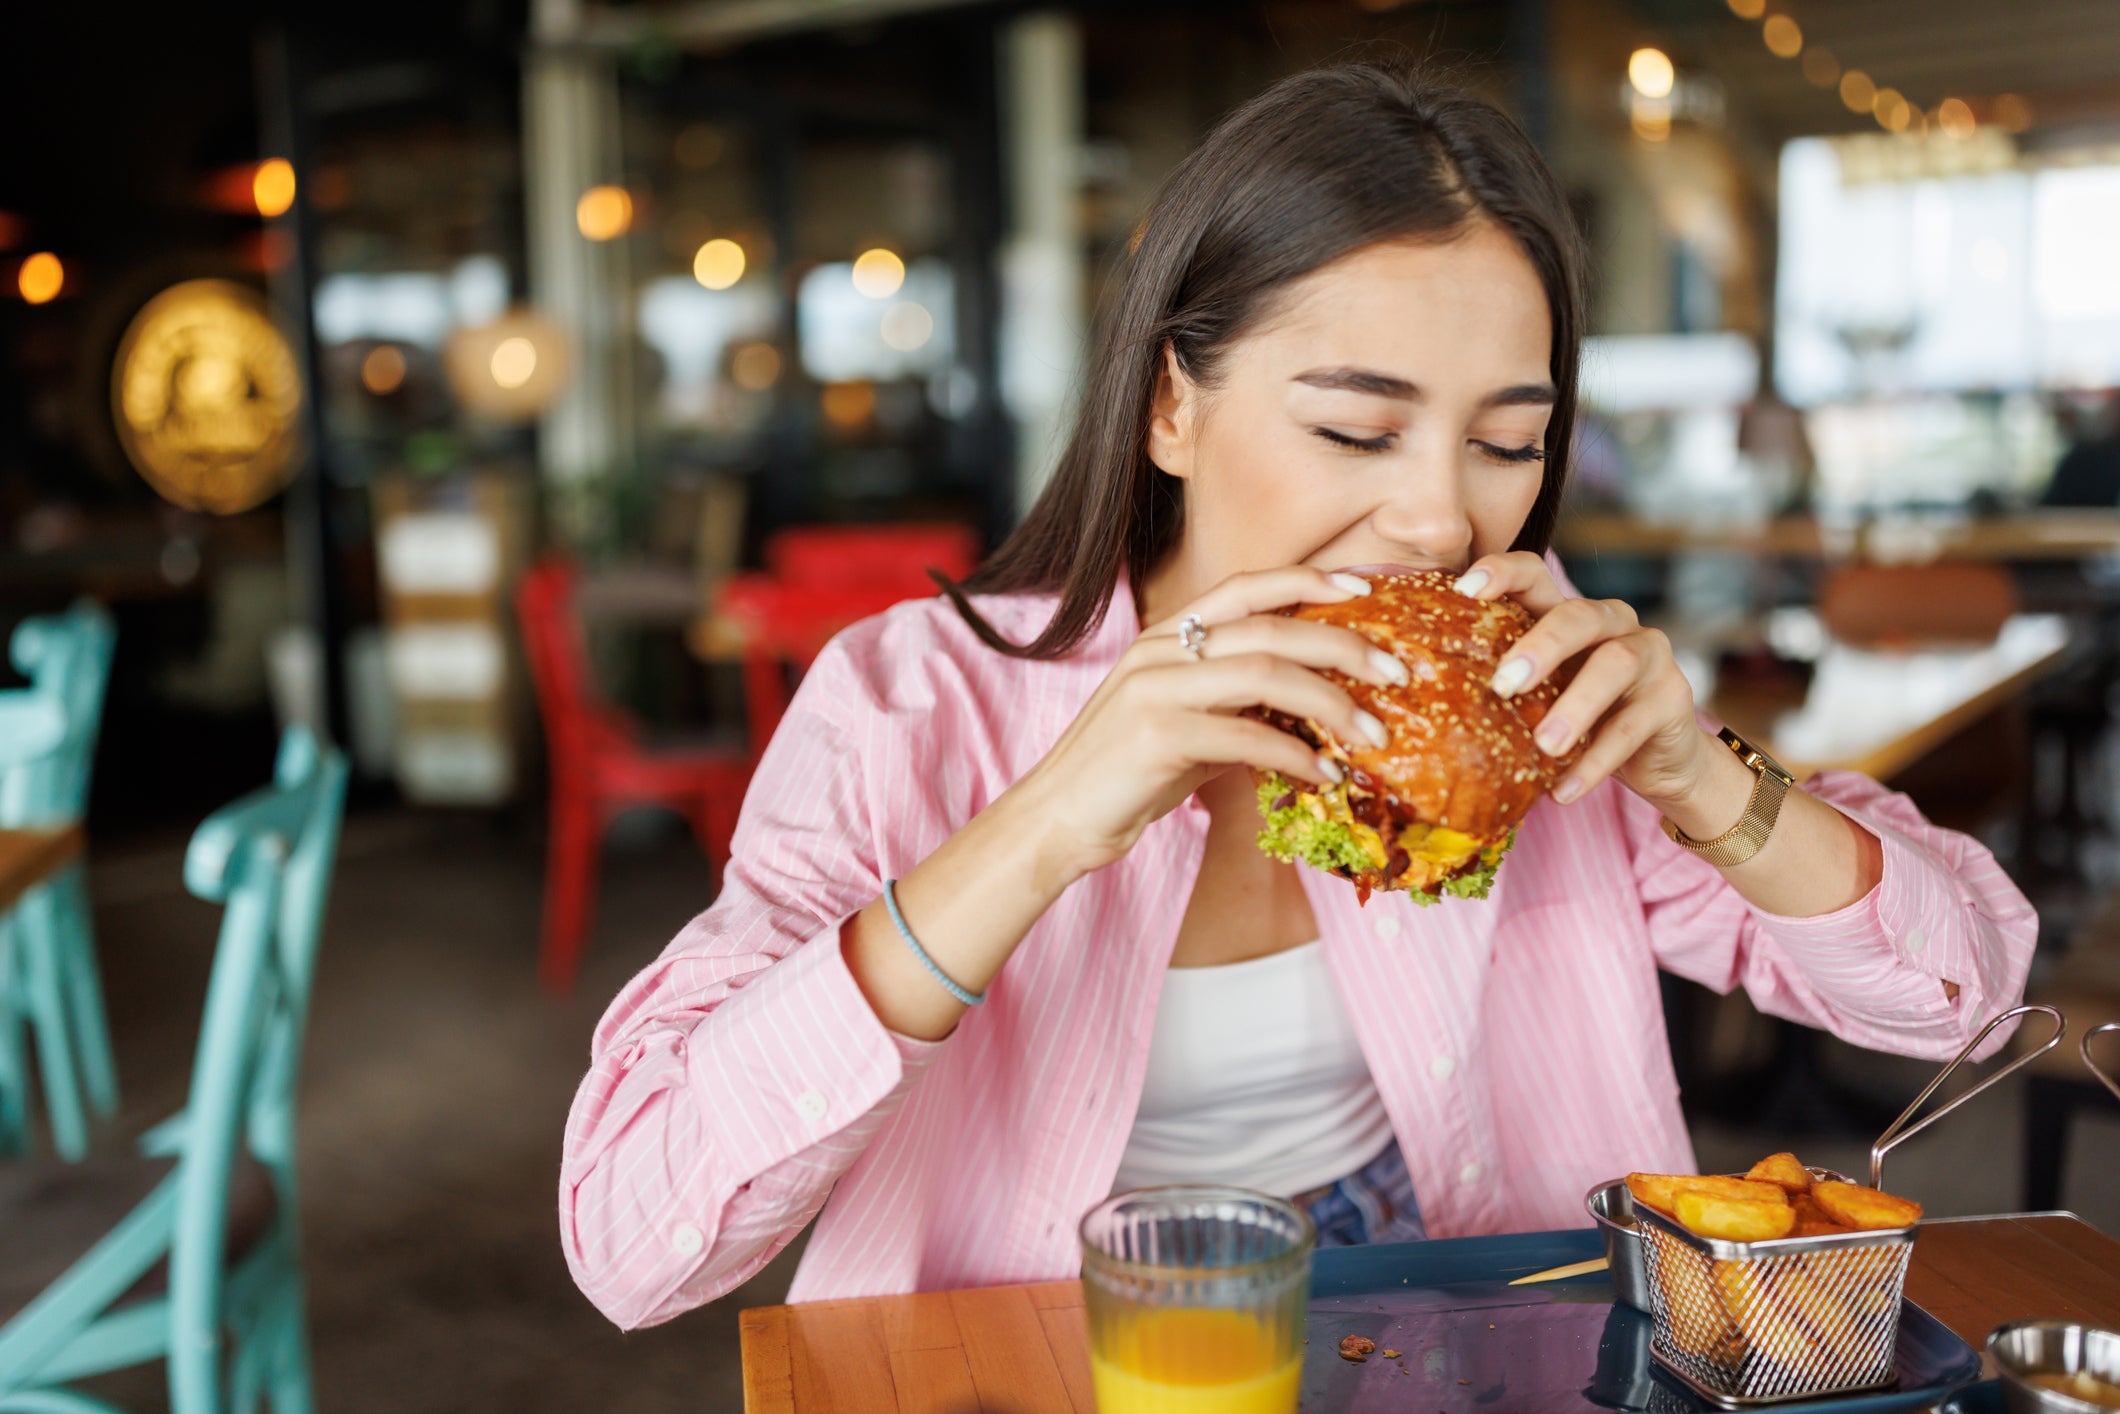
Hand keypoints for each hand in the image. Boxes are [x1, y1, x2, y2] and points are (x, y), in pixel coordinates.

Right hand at [1011, 566, 1408, 879]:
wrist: (1055, 819)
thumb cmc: (1126, 776)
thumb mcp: (1188, 725)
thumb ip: (1239, 706)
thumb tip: (1312, 713)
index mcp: (1167, 636)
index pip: (1247, 586)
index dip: (1309, 579)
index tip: (1366, 587)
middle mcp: (1160, 650)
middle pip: (1272, 627)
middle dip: (1346, 645)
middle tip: (1398, 672)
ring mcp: (1155, 688)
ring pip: (1267, 674)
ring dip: (1334, 704)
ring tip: (1375, 735)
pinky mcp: (1156, 736)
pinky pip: (1247, 736)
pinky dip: (1298, 756)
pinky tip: (1325, 776)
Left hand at [1454, 552, 1716, 811]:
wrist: (1659, 759)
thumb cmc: (1581, 719)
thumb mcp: (1540, 696)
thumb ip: (1501, 685)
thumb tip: (1413, 698)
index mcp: (1570, 613)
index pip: (1537, 574)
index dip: (1502, 573)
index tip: (1463, 589)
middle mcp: (1614, 622)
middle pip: (1578, 616)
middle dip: (1540, 646)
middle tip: (1504, 684)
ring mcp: (1650, 655)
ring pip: (1616, 664)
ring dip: (1575, 706)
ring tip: (1544, 746)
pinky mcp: (1673, 699)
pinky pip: (1632, 728)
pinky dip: (1595, 762)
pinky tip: (1563, 791)